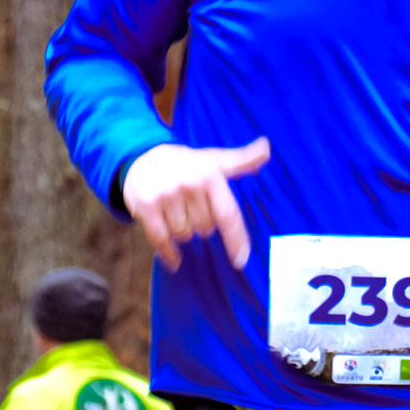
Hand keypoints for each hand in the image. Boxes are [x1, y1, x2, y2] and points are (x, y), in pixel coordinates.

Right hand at [123, 139, 271, 269]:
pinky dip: (169, 252)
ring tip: (177, 212)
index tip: (241, 261)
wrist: (141, 157)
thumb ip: (242, 160)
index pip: (228, 214)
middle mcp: (188, 184)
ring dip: (184, 231)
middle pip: (206, 228)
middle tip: (193, 206)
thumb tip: (267, 149)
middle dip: (202, 223)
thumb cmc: (185, 164)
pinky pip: (161, 240)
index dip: (236, 239)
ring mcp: (165, 195)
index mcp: (209, 175)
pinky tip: (174, 259)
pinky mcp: (145, 207)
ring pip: (185, 235)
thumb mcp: (214, 160)